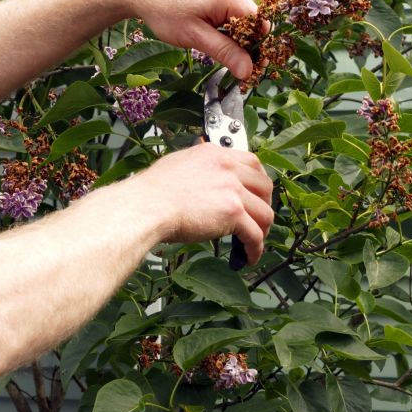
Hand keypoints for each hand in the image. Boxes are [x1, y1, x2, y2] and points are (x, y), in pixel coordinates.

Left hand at [121, 0, 258, 79]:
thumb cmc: (164, 10)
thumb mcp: (196, 37)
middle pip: (254, 23)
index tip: (250, 69)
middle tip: (234, 66)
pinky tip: (214, 37)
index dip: (258, 49)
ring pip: (243, 20)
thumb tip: (248, 71)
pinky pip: (233, 13)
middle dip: (246, 46)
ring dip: (236, 38)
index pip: (261, 26)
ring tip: (218, 50)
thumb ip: (225, 53)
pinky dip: (228, 29)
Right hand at [128, 143, 273, 264]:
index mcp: (216, 154)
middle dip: (265, 205)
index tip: (257, 194)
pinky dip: (255, 249)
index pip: (252, 163)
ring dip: (262, 231)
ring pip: (265, 213)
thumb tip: (202, 169)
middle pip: (265, 187)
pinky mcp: (233, 213)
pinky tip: (248, 257)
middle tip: (258, 220)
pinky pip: (254, 235)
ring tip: (253, 243)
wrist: (146, 206)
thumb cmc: (152, 191)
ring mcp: (232, 190)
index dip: (259, 182)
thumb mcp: (178, 163)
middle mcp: (228, 168)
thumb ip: (198, 165)